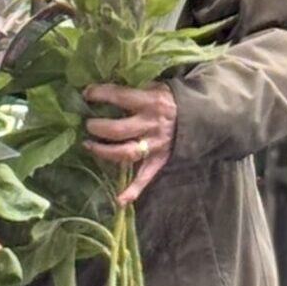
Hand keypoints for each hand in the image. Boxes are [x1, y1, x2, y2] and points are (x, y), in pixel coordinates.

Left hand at [83, 82, 176, 204]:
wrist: (200, 115)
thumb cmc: (169, 98)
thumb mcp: (155, 85)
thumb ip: (133, 88)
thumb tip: (104, 87)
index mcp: (150, 102)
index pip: (120, 96)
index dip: (100, 94)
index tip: (86, 93)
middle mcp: (152, 124)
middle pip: (119, 129)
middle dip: (99, 127)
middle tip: (87, 125)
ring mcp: (155, 144)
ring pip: (127, 152)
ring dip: (105, 152)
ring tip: (88, 146)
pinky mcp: (159, 159)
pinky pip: (146, 176)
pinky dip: (133, 190)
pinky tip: (119, 200)